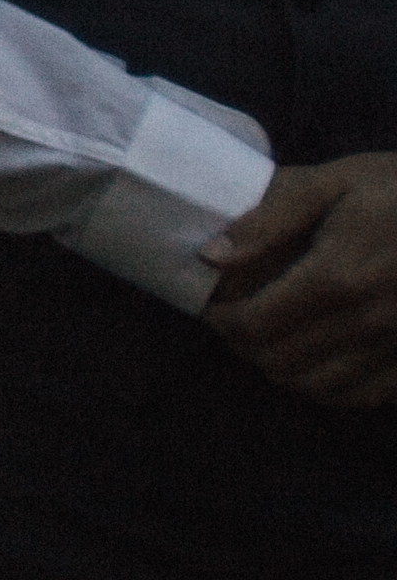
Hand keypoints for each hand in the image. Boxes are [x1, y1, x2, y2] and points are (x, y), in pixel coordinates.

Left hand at [206, 155, 396, 411]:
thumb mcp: (332, 183)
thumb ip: (268, 221)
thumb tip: (210, 256)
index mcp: (339, 276)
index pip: (255, 324)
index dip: (221, 321)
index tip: (212, 306)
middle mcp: (370, 322)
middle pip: (279, 361)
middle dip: (243, 345)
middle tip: (235, 322)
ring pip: (317, 387)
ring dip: (281, 369)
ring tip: (270, 339)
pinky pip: (363, 396)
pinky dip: (328, 386)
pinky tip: (318, 359)